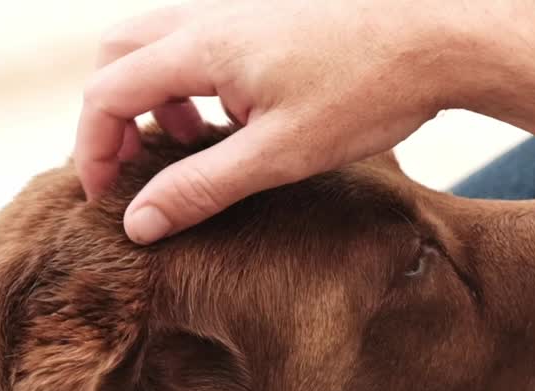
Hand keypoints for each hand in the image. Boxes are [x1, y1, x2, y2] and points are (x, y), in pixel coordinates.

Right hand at [75, 0, 502, 242]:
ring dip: (153, 96)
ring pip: (157, 42)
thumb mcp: (279, 156)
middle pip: (117, 55)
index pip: (106, 93)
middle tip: (134, 168)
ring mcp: (238, 8)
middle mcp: (208, 15)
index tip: (107, 200)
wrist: (440, 31)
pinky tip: (234, 119)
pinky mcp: (267, 13)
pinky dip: (190, 79)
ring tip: (190, 148)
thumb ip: (202, 187)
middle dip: (111, 114)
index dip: (93, 150)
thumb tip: (139, 224)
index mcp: (200, 46)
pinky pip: (199, 39)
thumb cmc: (367, 90)